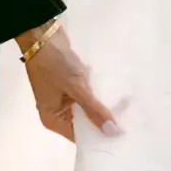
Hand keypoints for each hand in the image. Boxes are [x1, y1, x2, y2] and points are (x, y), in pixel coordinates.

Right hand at [15, 22, 120, 143]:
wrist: (43, 34)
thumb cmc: (56, 64)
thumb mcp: (76, 88)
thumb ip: (95, 110)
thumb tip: (114, 133)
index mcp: (53, 120)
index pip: (80, 137)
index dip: (99, 136)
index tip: (121, 135)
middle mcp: (56, 113)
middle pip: (84, 123)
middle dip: (101, 119)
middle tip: (127, 119)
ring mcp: (61, 98)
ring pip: (85, 108)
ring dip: (99, 104)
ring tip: (124, 106)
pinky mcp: (67, 85)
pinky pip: (83, 96)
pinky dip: (93, 93)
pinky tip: (109, 90)